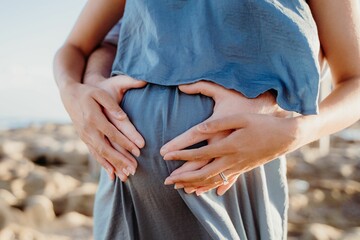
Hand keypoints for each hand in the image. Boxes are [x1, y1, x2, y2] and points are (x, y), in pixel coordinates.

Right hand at [60, 75, 145, 180]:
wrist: (69, 95)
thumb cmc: (88, 92)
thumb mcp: (100, 94)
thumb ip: (112, 105)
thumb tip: (123, 118)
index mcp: (94, 118)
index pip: (113, 134)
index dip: (126, 143)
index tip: (138, 150)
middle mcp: (88, 131)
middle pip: (106, 149)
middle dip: (121, 161)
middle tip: (134, 170)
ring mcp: (85, 137)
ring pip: (100, 155)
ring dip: (113, 166)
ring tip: (126, 176)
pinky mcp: (85, 140)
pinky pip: (95, 155)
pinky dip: (104, 165)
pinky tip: (112, 174)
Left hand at [163, 113, 299, 194]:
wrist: (285, 136)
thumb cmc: (262, 123)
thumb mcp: (240, 117)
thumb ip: (218, 123)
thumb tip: (199, 127)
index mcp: (228, 144)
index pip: (198, 151)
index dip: (181, 154)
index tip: (165, 155)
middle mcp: (231, 159)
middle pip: (202, 172)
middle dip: (183, 177)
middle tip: (167, 181)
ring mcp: (237, 167)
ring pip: (212, 180)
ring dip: (195, 185)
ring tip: (181, 189)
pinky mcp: (243, 169)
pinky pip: (224, 182)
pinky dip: (212, 188)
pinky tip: (206, 192)